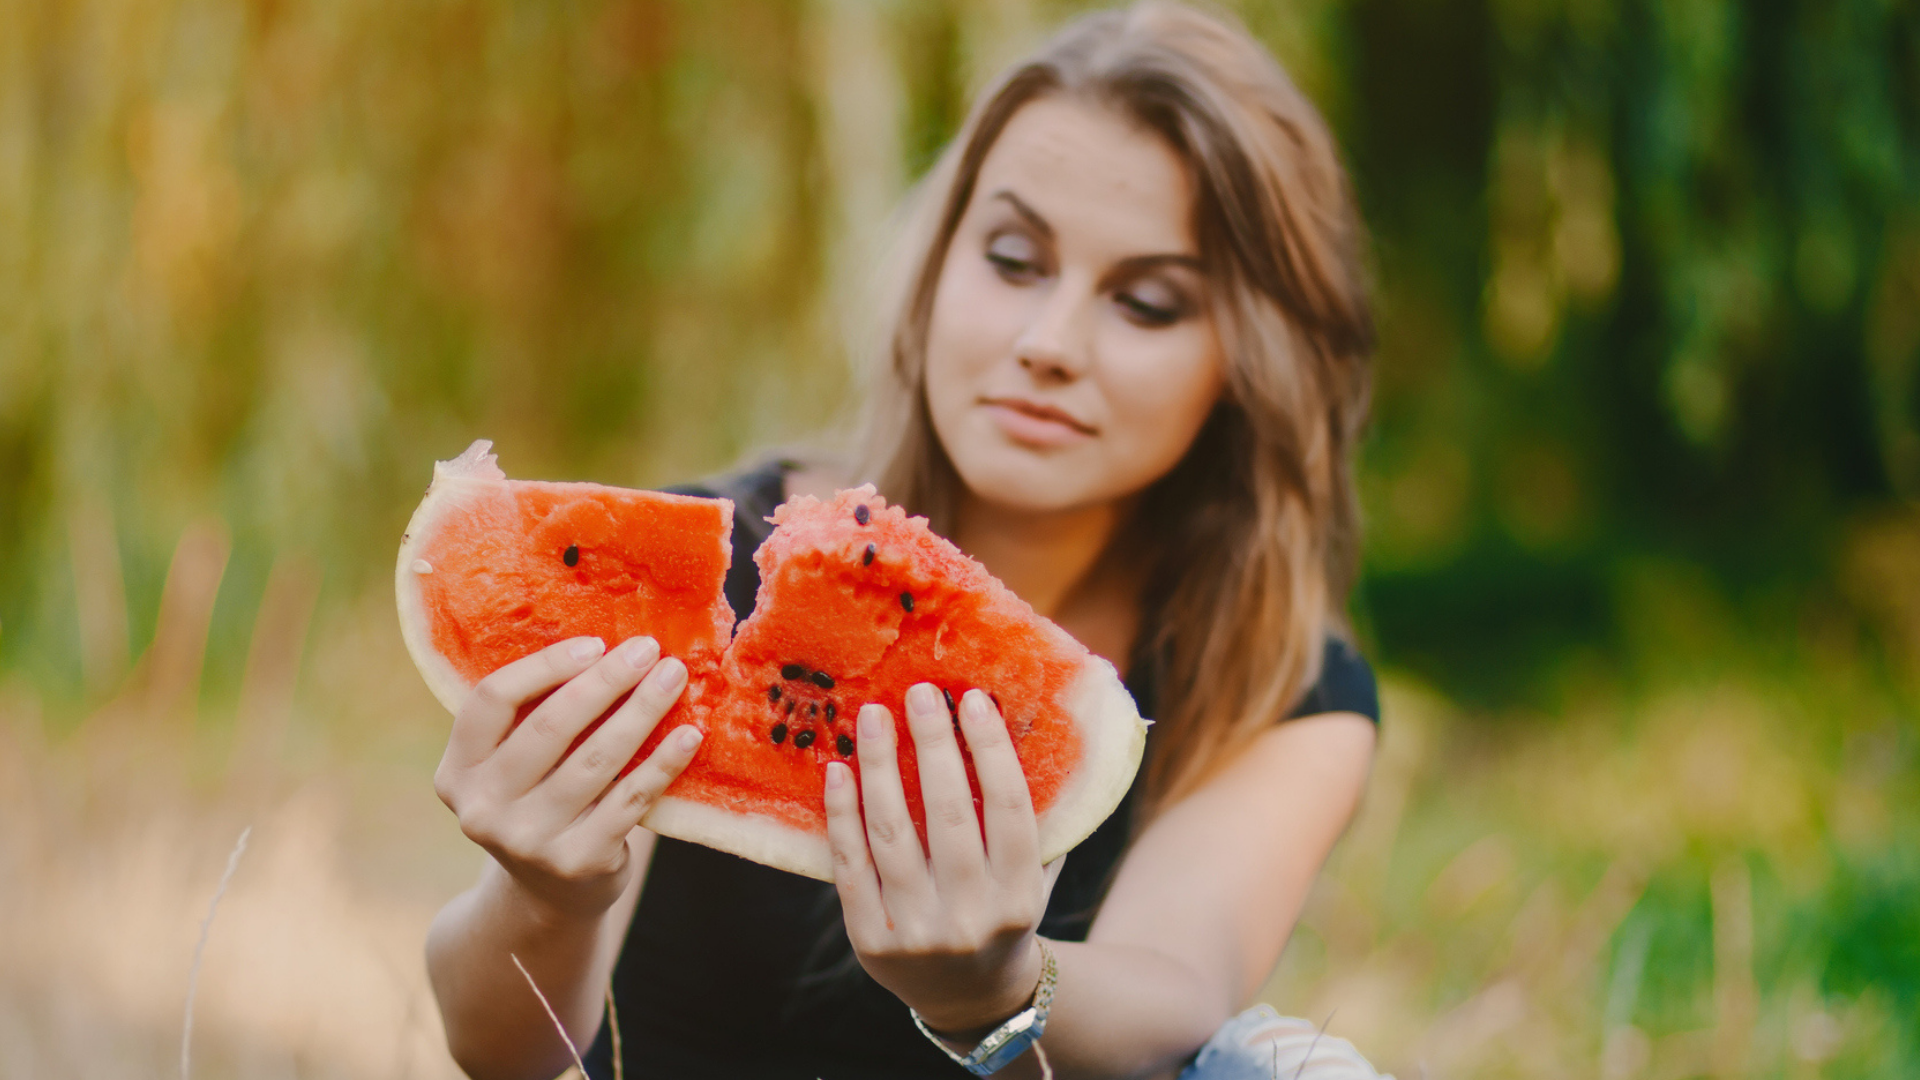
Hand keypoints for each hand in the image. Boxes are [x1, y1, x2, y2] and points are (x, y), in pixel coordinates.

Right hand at [433, 635, 701, 921]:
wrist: (551, 895)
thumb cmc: (541, 802)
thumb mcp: (515, 767)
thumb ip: (535, 717)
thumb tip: (604, 646)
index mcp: (458, 771)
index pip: (492, 700)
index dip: (545, 666)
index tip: (595, 644)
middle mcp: (483, 808)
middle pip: (549, 725)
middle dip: (605, 680)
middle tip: (648, 648)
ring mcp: (528, 840)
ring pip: (596, 758)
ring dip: (642, 710)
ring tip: (674, 676)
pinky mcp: (578, 861)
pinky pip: (630, 798)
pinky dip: (663, 762)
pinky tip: (689, 735)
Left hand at [823, 683, 1056, 1033]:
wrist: (971, 999)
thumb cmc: (1002, 914)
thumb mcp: (1032, 878)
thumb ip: (1029, 819)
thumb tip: (1015, 729)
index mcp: (1020, 895)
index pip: (1009, 808)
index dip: (990, 748)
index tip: (972, 699)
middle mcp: (971, 915)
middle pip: (949, 814)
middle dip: (932, 744)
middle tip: (918, 693)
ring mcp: (917, 931)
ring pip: (892, 833)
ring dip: (878, 766)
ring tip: (871, 716)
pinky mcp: (870, 941)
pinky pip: (851, 865)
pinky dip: (842, 815)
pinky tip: (838, 771)